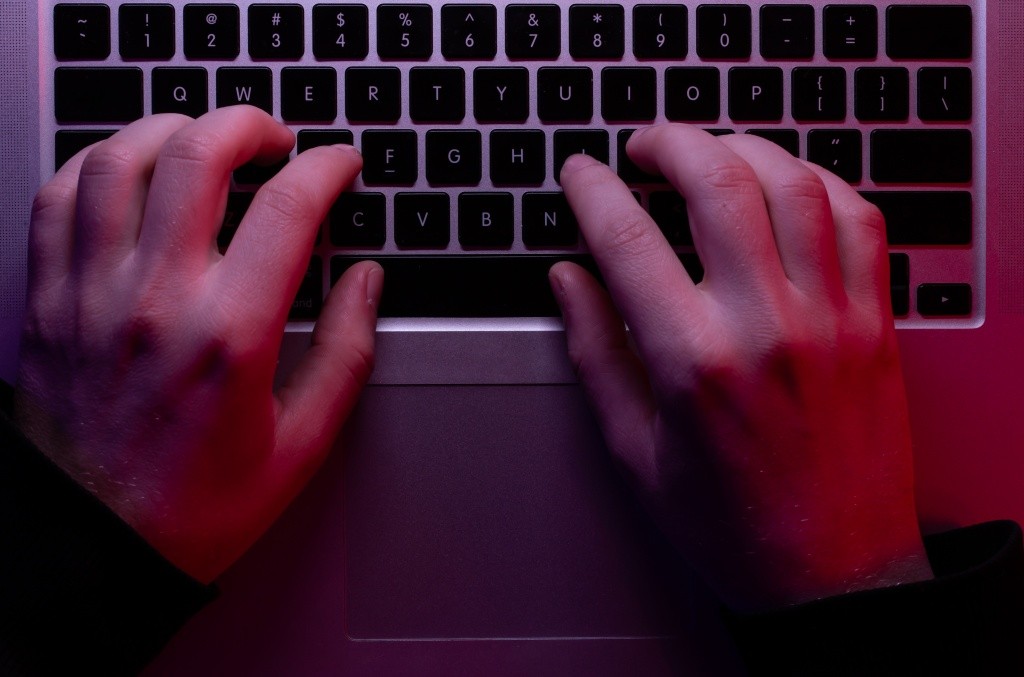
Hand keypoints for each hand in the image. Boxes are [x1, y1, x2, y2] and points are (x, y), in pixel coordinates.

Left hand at [15, 107, 381, 582]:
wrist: (91, 547)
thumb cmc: (195, 507)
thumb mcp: (301, 445)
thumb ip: (347, 354)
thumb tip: (366, 284)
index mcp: (230, 336)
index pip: (288, 210)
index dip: (327, 169)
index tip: (341, 166)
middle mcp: (155, 301)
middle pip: (199, 154)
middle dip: (251, 125)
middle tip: (277, 140)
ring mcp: (91, 293)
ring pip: (121, 159)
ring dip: (172, 128)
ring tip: (204, 139)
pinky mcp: (48, 300)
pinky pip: (59, 196)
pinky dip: (97, 161)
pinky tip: (129, 169)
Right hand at [551, 124, 931, 612]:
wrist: (832, 576)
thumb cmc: (732, 525)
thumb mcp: (635, 451)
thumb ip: (597, 353)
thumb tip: (568, 280)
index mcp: (694, 362)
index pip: (628, 240)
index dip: (593, 190)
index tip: (580, 174)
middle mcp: (767, 326)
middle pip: (717, 183)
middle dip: (669, 143)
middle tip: (642, 147)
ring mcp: (831, 318)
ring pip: (793, 184)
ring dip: (742, 148)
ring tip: (710, 154)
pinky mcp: (875, 323)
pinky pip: (860, 219)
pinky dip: (819, 183)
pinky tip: (786, 189)